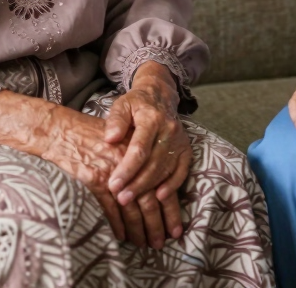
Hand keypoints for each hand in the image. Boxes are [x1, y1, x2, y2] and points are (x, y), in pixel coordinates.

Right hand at [0, 89, 158, 247]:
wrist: (64, 131)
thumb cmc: (93, 134)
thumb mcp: (122, 138)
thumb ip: (137, 158)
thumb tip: (156, 183)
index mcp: (139, 150)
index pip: (160, 183)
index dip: (169, 207)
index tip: (173, 225)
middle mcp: (129, 162)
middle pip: (149, 200)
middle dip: (156, 224)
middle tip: (160, 241)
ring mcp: (112, 173)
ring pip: (131, 209)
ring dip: (138, 229)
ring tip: (143, 243)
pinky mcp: (95, 181)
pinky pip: (110, 210)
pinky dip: (116, 225)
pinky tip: (120, 236)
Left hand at [103, 61, 191, 244]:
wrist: (160, 96)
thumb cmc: (136, 104)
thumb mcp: (122, 105)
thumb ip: (116, 120)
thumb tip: (110, 138)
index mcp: (151, 118)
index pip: (139, 148)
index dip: (127, 169)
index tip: (113, 185)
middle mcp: (169, 129)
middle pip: (153, 162)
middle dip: (136, 183)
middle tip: (120, 199)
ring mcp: (179, 140)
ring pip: (165, 169)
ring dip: (148, 188)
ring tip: (130, 199)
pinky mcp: (185, 149)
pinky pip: (181, 171)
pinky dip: (172, 185)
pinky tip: (159, 197)